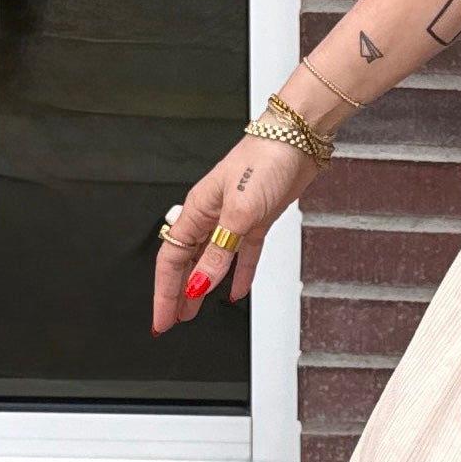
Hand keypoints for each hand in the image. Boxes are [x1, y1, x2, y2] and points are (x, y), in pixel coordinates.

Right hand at [152, 133, 319, 333]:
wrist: (298, 140)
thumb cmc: (265, 160)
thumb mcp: (239, 213)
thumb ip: (219, 253)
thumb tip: (199, 284)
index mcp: (196, 211)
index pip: (172, 260)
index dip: (164, 293)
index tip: (161, 319)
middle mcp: (211, 216)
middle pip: (187, 263)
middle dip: (177, 293)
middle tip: (172, 321)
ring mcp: (234, 219)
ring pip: (212, 262)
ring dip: (203, 287)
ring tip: (195, 311)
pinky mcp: (256, 220)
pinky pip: (242, 255)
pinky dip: (240, 274)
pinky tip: (236, 291)